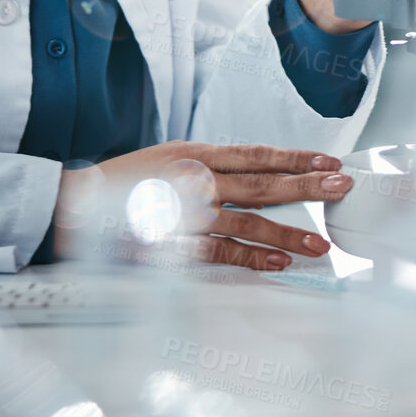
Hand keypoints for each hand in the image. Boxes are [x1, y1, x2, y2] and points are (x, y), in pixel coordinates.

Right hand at [51, 141, 352, 270]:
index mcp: (196, 153)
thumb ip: (212, 168)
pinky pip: (221, 251)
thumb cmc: (125, 183)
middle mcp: (195, 178)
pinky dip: (252, 257)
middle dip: (307, 186)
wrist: (73, 205)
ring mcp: (185, 212)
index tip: (329, 160)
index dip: (296, 157)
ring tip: (320, 243)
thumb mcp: (171, 160)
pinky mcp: (173, 242)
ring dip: (288, 231)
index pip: (256, 154)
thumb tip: (258, 177)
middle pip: (261, 183)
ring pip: (248, 220)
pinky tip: (278, 262)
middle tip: (342, 188)